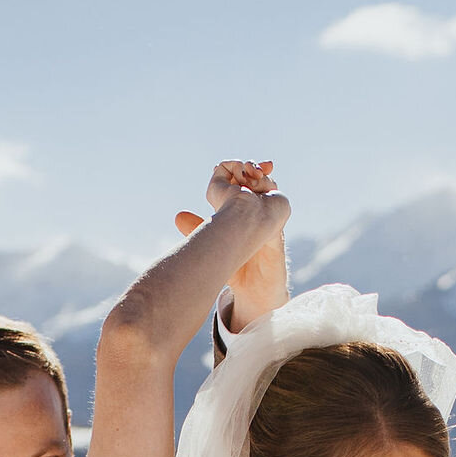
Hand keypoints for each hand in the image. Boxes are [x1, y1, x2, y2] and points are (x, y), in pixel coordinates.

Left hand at [175, 159, 288, 327]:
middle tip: (247, 166)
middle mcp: (260, 218)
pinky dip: (271, 208)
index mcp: (245, 215)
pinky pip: (278, 220)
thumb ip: (199, 230)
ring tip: (254, 177)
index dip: (239, 171)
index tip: (230, 162)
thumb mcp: (217, 246)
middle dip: (256, 170)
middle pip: (261, 184)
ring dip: (265, 184)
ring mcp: (272, 228)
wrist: (256, 294)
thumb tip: (178, 216)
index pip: (244, 184)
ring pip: (272, 196)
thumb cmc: (238, 270)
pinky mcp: (278, 241)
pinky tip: (261, 200)